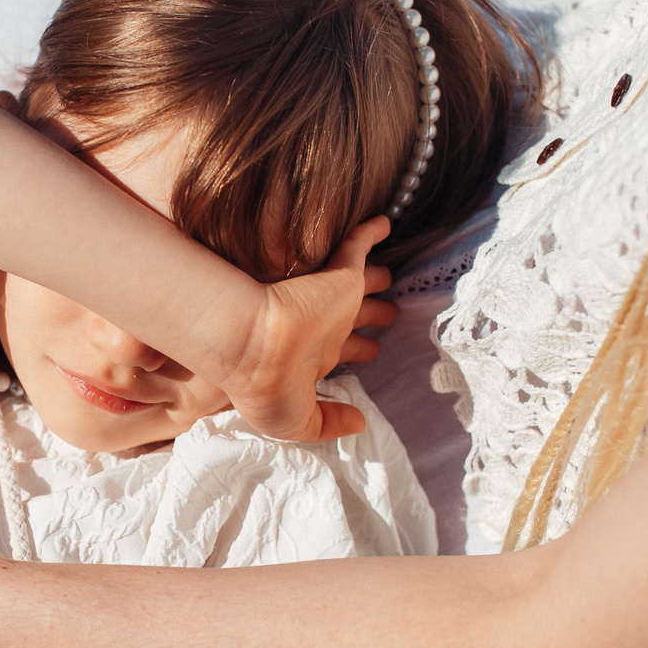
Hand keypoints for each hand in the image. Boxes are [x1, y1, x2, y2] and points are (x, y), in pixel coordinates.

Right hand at [213, 217, 395, 441]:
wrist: (256, 347)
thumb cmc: (269, 387)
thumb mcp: (296, 422)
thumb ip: (329, 424)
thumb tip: (360, 423)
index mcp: (313, 358)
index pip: (342, 352)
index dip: (359, 350)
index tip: (373, 351)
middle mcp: (323, 326)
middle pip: (355, 316)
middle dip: (372, 314)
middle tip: (391, 313)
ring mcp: (329, 297)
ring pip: (360, 282)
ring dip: (375, 277)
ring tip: (392, 275)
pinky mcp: (336, 273)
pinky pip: (358, 245)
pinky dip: (371, 233)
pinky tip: (384, 222)